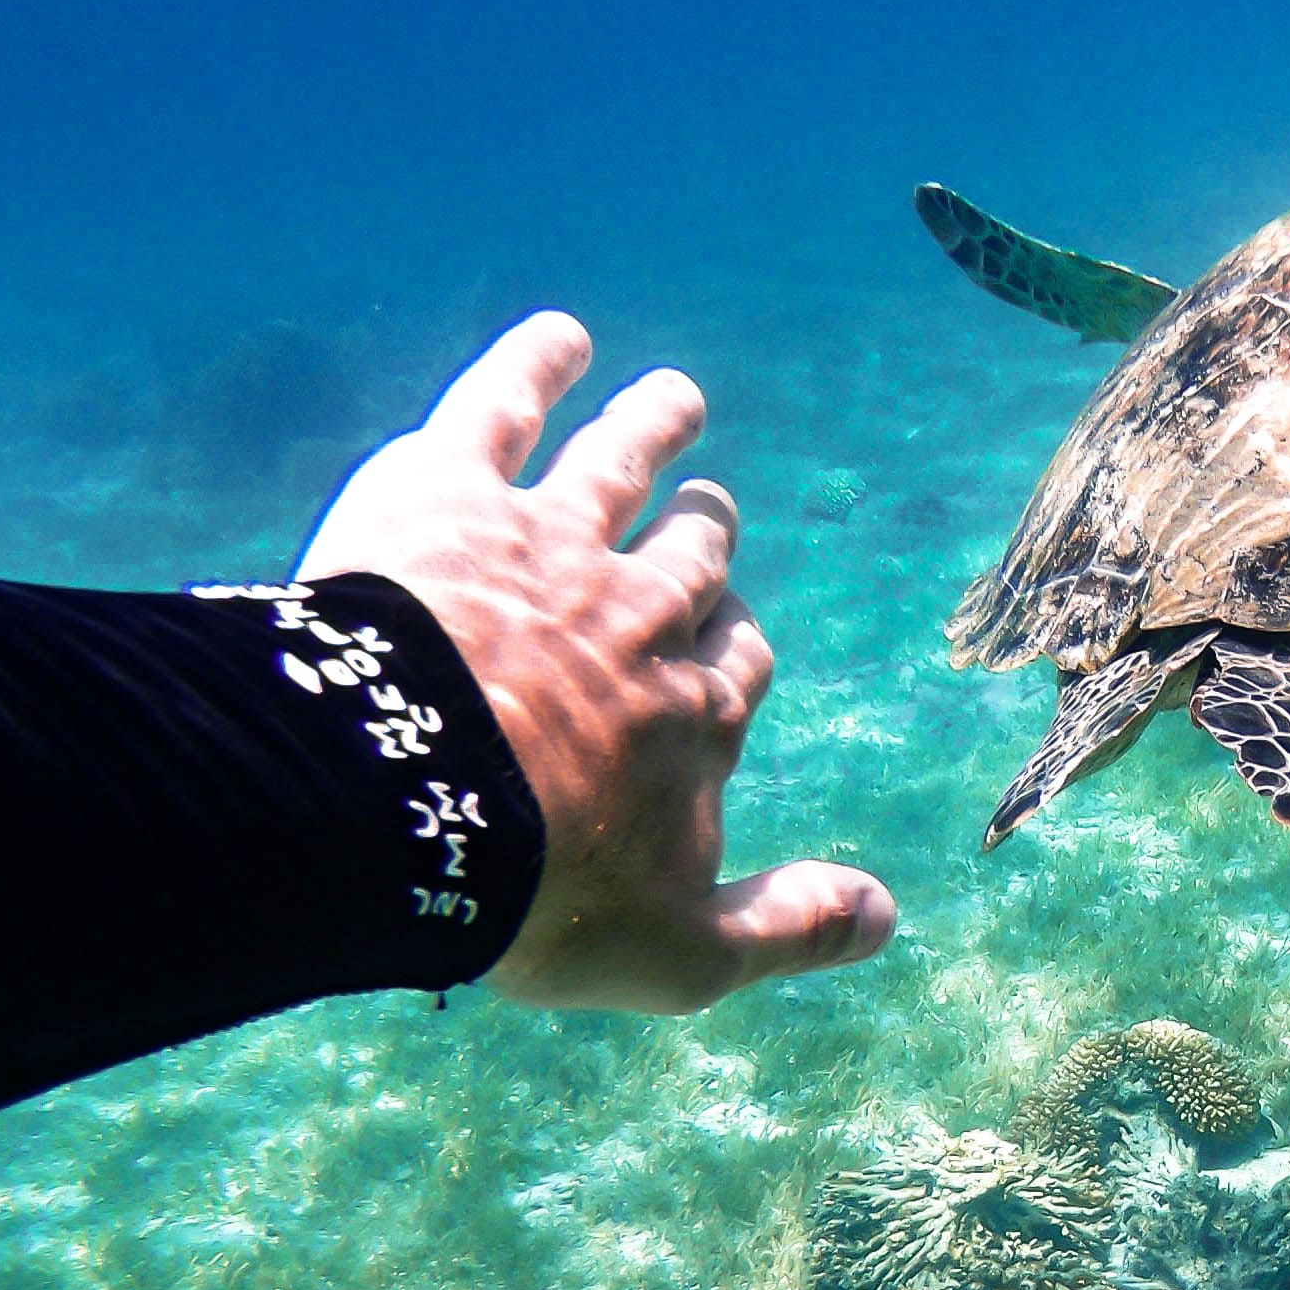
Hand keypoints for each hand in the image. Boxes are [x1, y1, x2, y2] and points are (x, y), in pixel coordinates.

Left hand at [300, 312, 896, 1010]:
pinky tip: (559, 337)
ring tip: (674, 398)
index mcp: (695, 716)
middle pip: (689, 561)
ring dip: (652, 430)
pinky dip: (535, 368)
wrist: (399, 805)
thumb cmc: (539, 890)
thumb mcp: (681, 952)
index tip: (728, 641)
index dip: (732, 652)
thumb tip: (889, 916)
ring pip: (619, 469)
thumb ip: (787, 929)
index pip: (737, 666)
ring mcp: (552, 544)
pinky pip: (502, 410)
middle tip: (708, 508)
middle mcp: (642, 615)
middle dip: (703, 535)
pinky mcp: (454, 494)